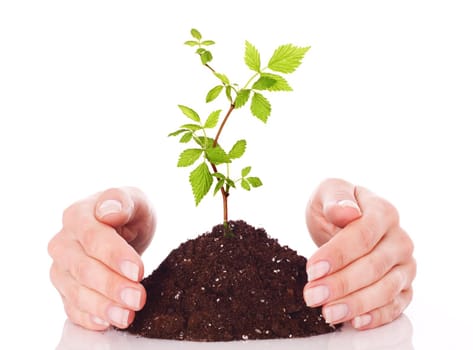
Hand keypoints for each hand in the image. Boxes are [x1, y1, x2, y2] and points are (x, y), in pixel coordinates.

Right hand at [48, 187, 156, 329]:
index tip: (137, 270)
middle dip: (112, 286)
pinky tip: (107, 322)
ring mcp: (62, 268)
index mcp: (77, 215)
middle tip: (138, 298)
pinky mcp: (66, 289)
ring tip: (127, 315)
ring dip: (103, 306)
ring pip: (76, 292)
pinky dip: (89, 317)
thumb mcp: (134, 200)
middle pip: (83, 269)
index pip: (92, 237)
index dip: (113, 255)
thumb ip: (121, 200)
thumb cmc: (129, 212)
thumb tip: (108, 210)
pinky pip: (72, 308)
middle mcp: (64, 243)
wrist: (123, 229)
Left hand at [303, 178, 415, 329]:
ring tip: (328, 312)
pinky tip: (356, 322)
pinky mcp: (404, 286)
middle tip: (313, 295)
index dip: (338, 254)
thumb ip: (336, 199)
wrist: (344, 220)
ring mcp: (404, 264)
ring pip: (386, 289)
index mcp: (383, 212)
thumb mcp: (329, 192)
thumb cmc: (336, 206)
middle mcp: (399, 239)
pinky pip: (396, 305)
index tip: (312, 269)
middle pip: (374, 266)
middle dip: (341, 283)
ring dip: (356, 304)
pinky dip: (378, 316)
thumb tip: (347, 211)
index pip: (363, 235)